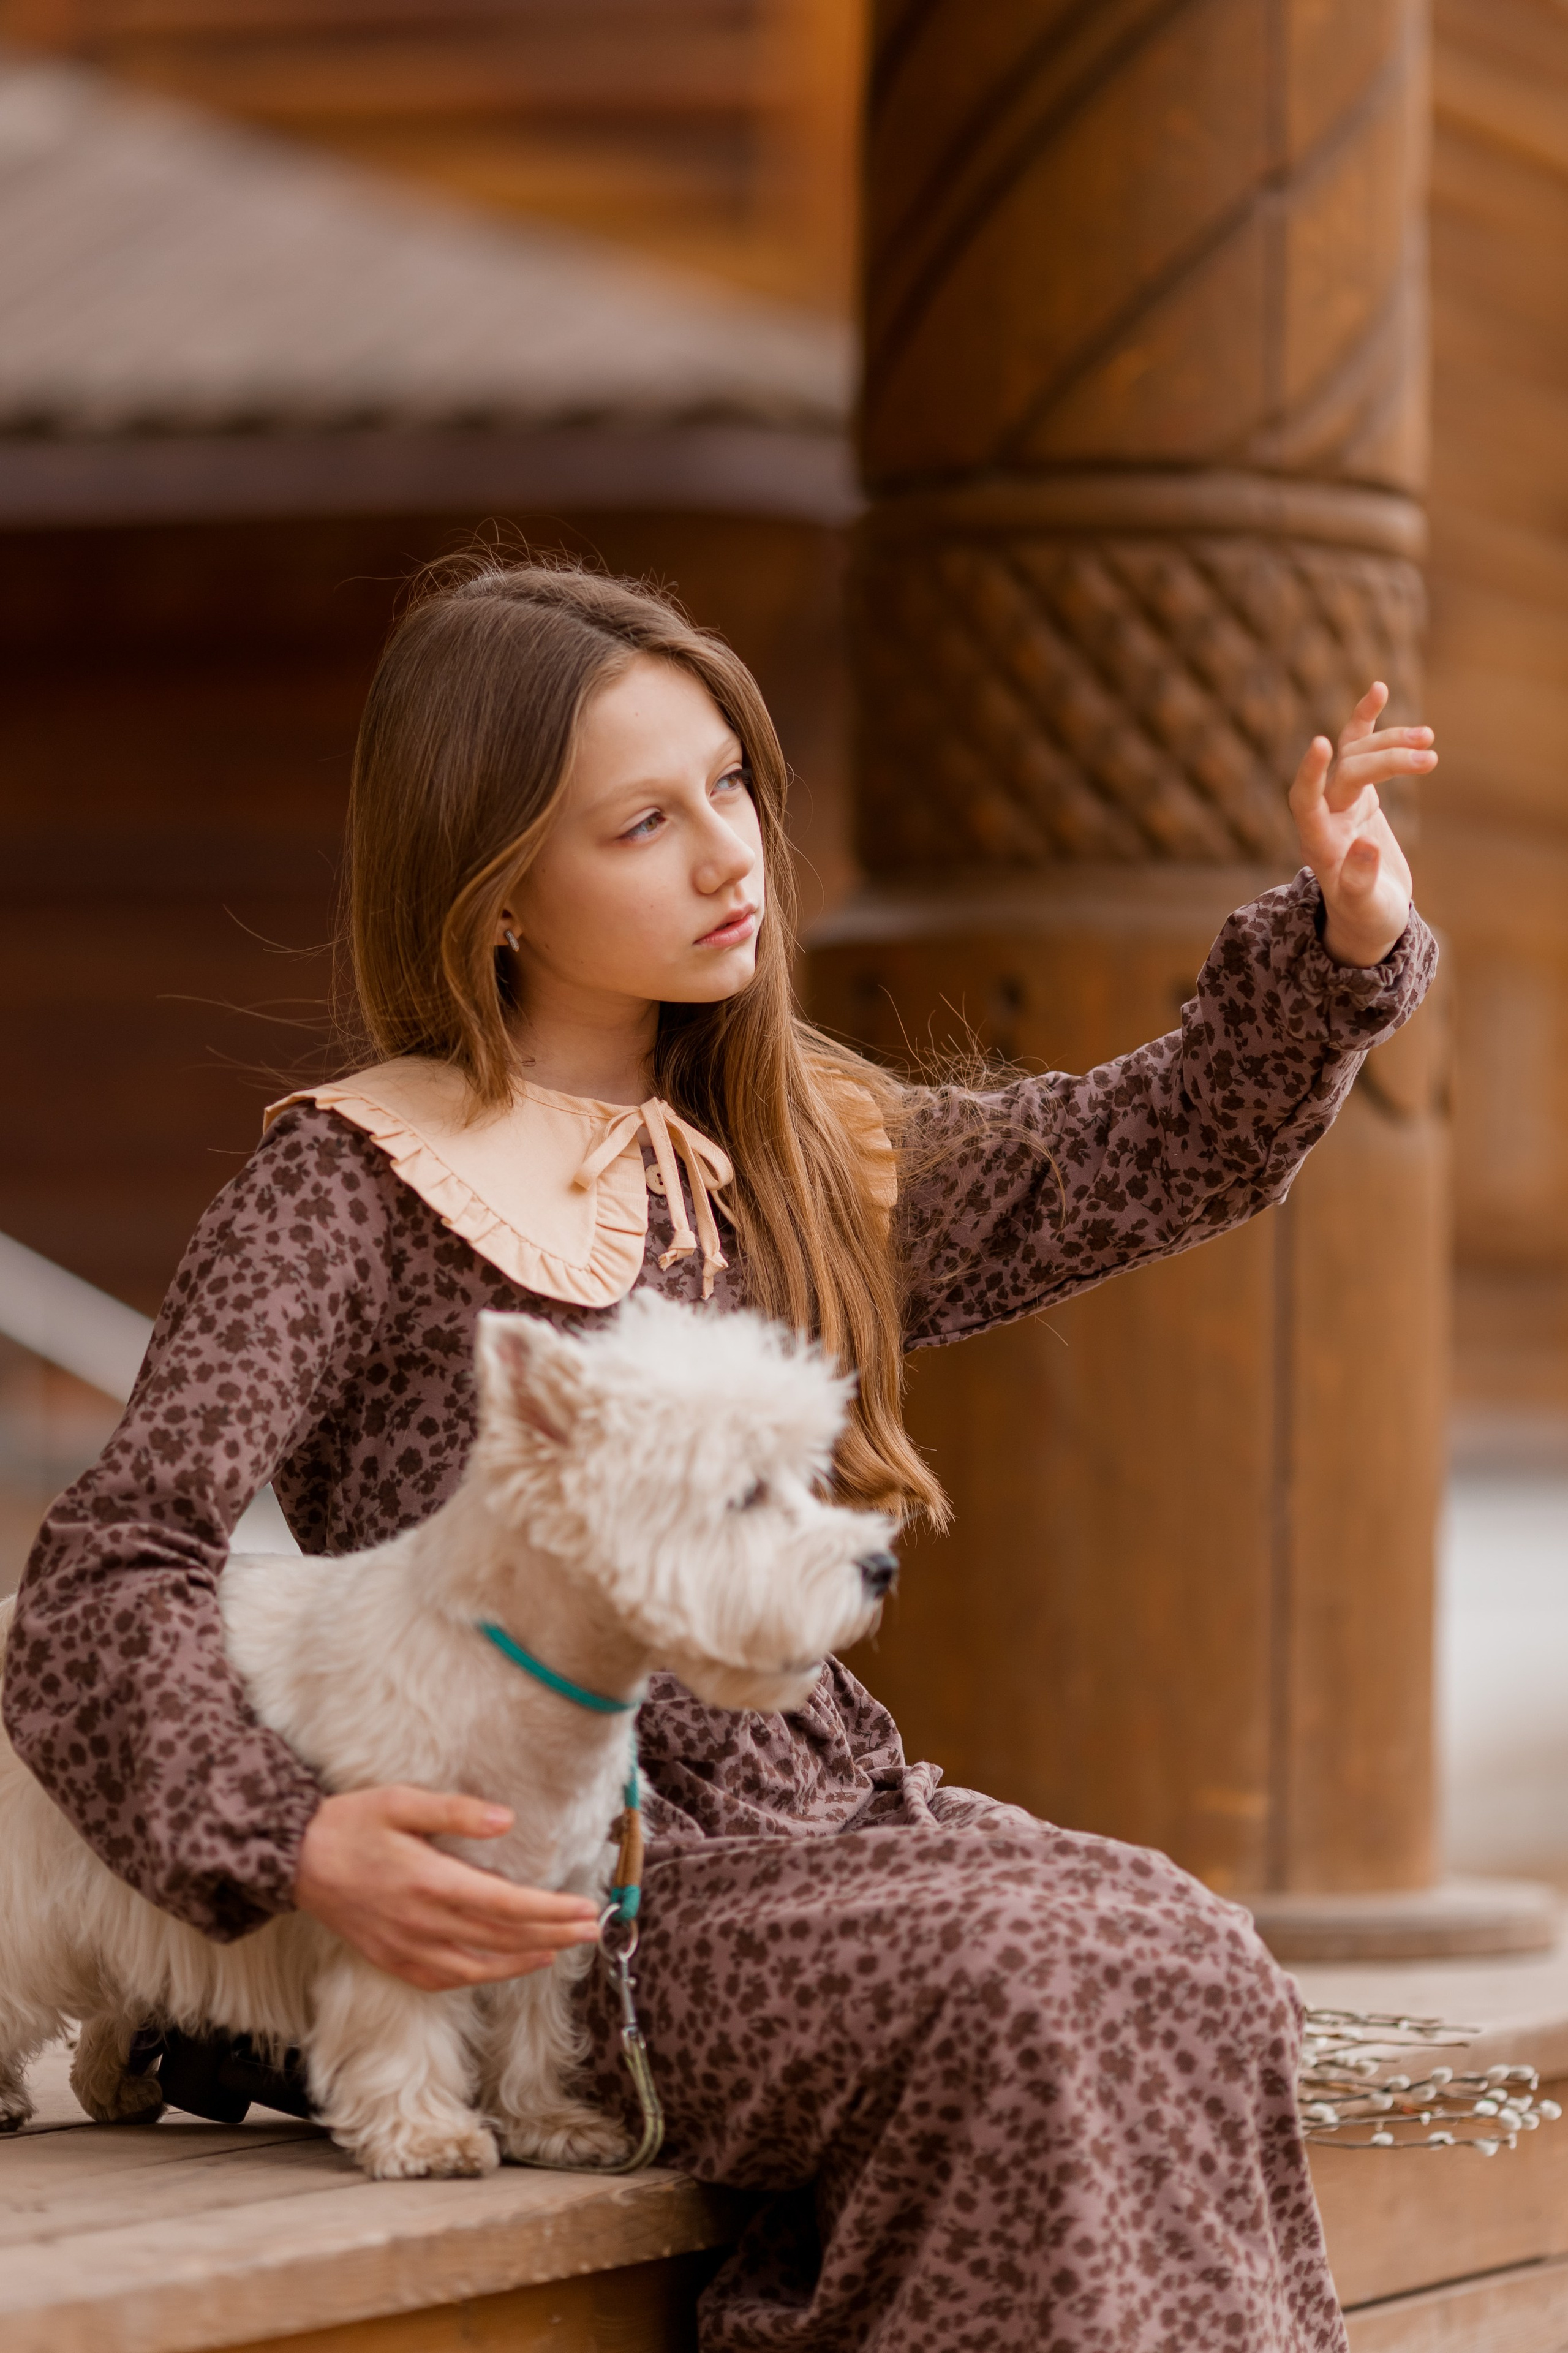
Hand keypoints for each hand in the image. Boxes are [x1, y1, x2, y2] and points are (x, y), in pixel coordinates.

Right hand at [293, 1785, 601, 1992]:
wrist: (293, 1860)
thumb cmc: (350, 1824)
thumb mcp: (402, 1801)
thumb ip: (456, 1811)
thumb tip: (506, 1820)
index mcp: (430, 1882)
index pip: (506, 1906)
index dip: (550, 1912)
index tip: (585, 1910)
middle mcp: (423, 1923)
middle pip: (502, 1938)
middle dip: (552, 1935)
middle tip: (592, 1930)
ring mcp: (407, 1948)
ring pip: (478, 1967)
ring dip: (524, 1960)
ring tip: (559, 1950)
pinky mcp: (393, 1960)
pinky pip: (446, 1979)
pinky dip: (481, 1977)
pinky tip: (503, 1967)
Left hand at [1288, 681, 1435, 966]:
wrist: (1371, 915)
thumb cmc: (1366, 917)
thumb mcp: (1367, 906)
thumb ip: (1361, 881)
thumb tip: (1366, 846)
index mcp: (1320, 845)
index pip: (1305, 802)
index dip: (1311, 774)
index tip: (1320, 744)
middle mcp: (1325, 817)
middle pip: (1348, 773)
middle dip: (1387, 760)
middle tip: (1430, 758)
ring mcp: (1341, 802)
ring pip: (1356, 755)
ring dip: (1390, 741)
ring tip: (1427, 736)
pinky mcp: (1359, 794)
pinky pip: (1359, 751)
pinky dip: (1368, 721)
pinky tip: (1378, 689)